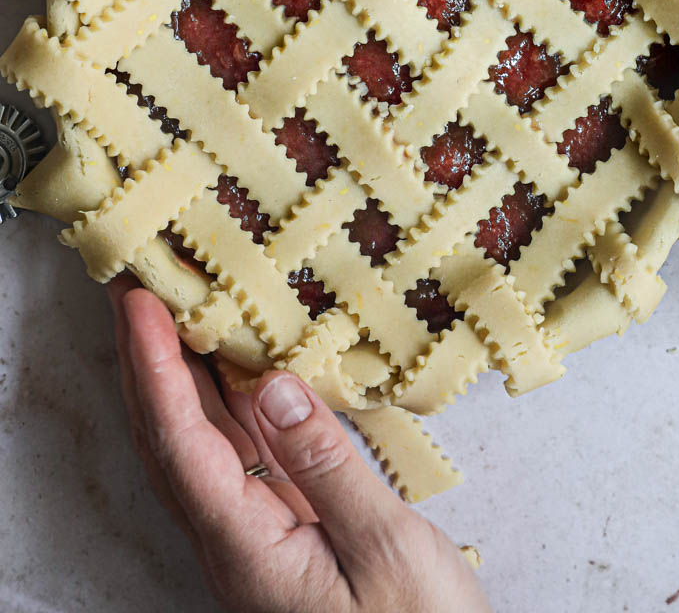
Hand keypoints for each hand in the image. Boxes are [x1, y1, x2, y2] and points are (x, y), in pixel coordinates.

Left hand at [108, 276, 490, 612]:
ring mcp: (254, 534)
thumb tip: (276, 385)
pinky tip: (237, 364)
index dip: (154, 367)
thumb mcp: (385, 550)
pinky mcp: (281, 529)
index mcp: (247, 546)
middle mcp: (234, 538)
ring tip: (172, 307)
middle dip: (143, 359)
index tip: (138, 304)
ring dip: (178, 372)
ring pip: (198, 441)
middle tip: (133, 287)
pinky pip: (238, 452)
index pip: (180, 441)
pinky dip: (228, 398)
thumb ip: (327, 466)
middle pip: (168, 437)